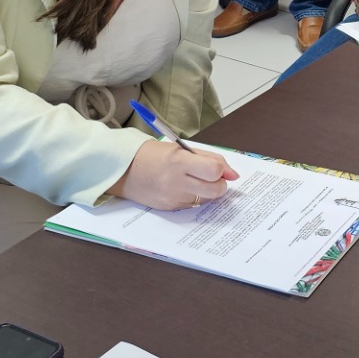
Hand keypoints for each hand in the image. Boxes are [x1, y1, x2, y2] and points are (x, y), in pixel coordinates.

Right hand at [111, 141, 237, 210]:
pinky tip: (182, 187)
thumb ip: (210, 159)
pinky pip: (193, 205)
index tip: (220, 169)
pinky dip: (194, 197)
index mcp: (180, 162)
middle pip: (215, 190)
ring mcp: (173, 197)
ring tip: (194, 180)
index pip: (214, 170)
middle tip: (212, 177)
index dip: (222, 170)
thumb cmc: (155, 155)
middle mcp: (177, 182)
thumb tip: (234, 175)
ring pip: (207, 200)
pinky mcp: (170, 208)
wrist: (125, 169)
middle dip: (220, 184)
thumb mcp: (182, 149)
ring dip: (207, 191)